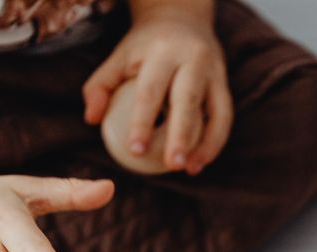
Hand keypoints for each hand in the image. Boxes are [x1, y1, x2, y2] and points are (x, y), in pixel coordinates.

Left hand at [82, 2, 231, 174]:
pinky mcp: (224, 85)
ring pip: (215, 112)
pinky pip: (224, 117)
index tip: (135, 150)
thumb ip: (100, 86)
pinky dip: (215, 142)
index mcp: (161, 53)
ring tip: (189, 169)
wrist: (181, 18)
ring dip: (205, 144)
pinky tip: (200, 161)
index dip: (143, 122)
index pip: (151, 91)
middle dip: (181, 136)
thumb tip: (92, 119)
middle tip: (171, 165)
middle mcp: (192, 60)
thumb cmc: (144, 47)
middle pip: (188, 101)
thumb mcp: (118, 57)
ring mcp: (213, 72)